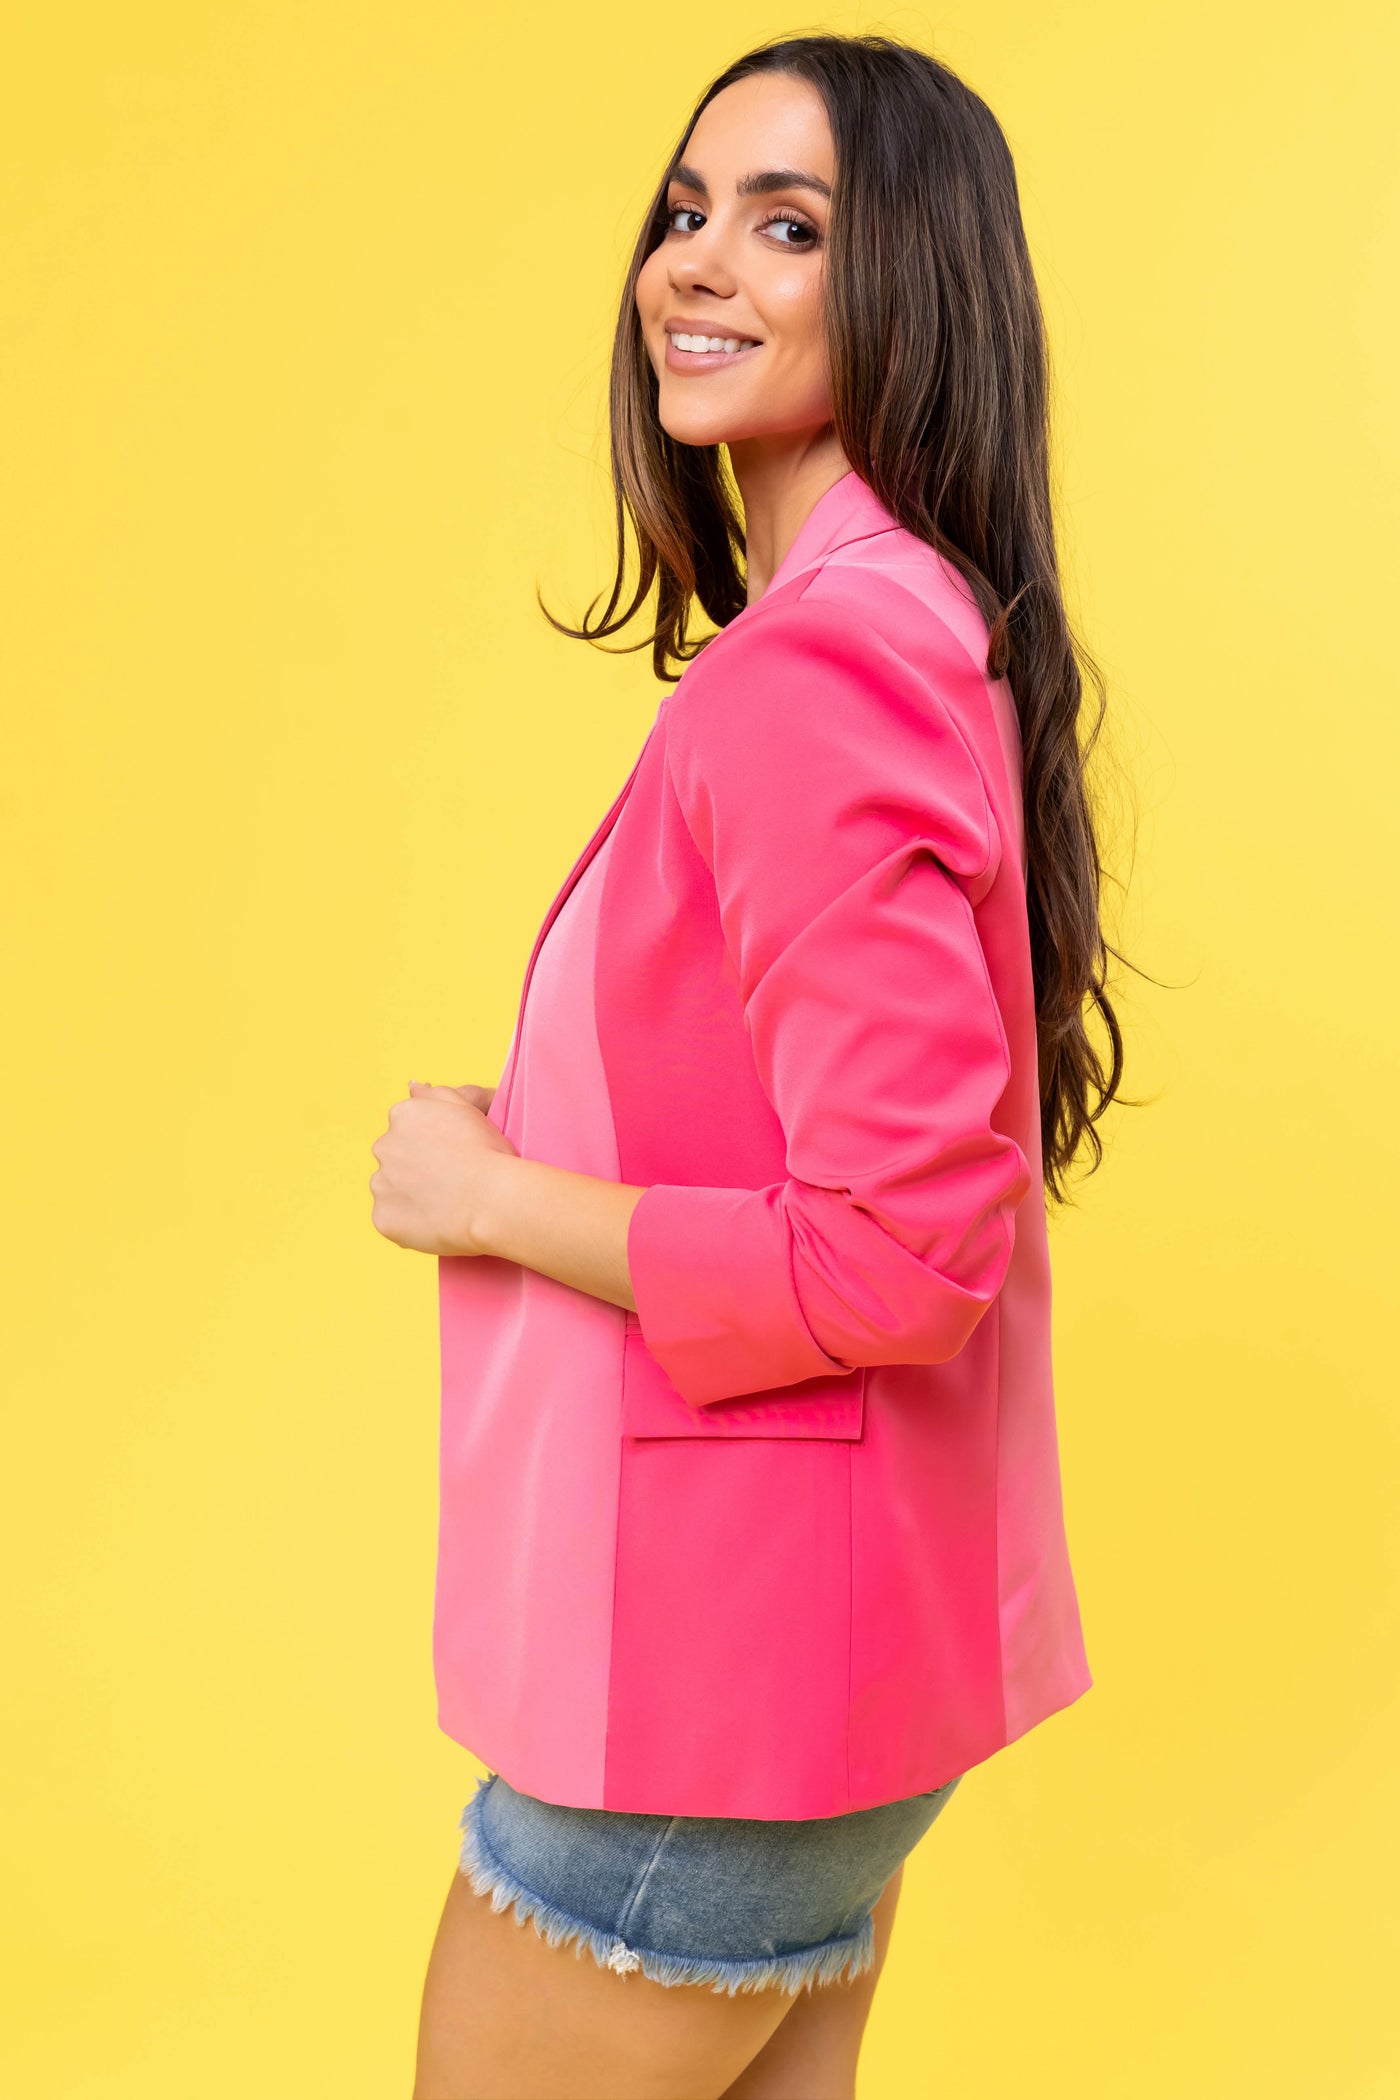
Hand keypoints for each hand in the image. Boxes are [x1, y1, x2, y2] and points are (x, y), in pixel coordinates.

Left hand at [369, 1080, 515, 1255]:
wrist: (493, 1199)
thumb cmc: (489, 1153)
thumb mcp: (467, 1108)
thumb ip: (435, 1094)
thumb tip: (413, 1086)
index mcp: (403, 1115)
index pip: (407, 1129)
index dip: (432, 1146)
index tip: (453, 1157)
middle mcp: (384, 1145)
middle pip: (395, 1158)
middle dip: (415, 1169)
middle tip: (451, 1183)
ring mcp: (380, 1183)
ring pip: (390, 1190)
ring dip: (410, 1196)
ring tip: (446, 1205)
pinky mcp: (382, 1217)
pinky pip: (392, 1221)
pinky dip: (409, 1224)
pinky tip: (437, 1223)